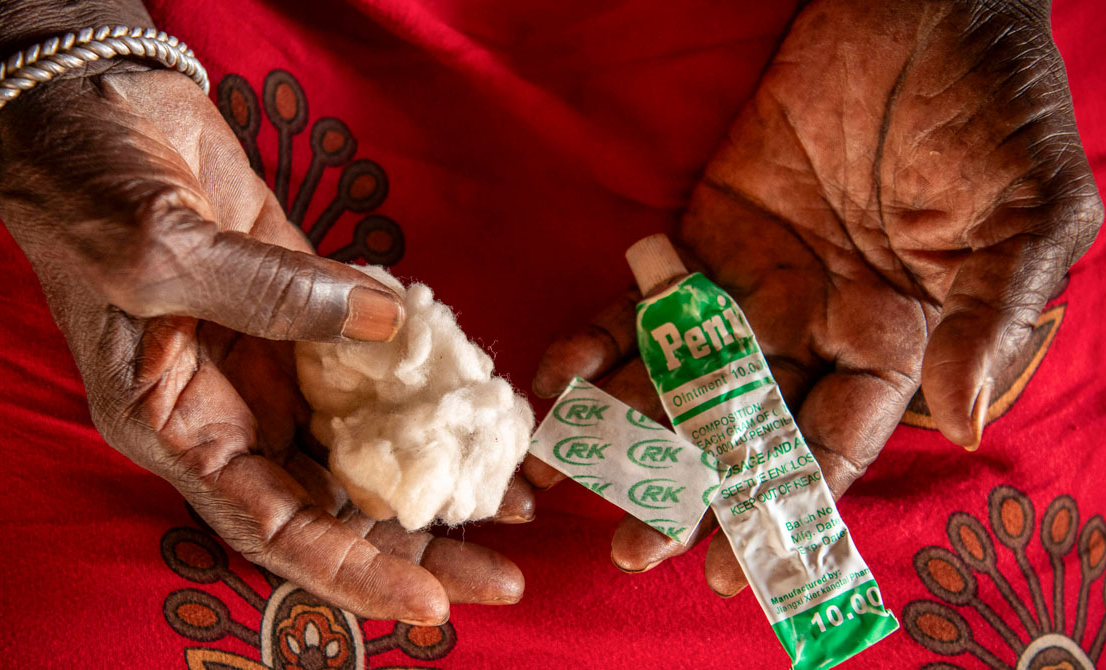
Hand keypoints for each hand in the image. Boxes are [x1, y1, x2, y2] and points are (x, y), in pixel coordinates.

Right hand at [0, 65, 526, 622]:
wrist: (94, 104)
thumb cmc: (86, 184)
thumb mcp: (153, 247)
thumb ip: (266, 292)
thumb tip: (383, 327)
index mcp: (176, 423)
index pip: (271, 526)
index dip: (351, 568)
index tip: (431, 601)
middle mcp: (231, 411)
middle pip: (331, 505)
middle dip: (414, 546)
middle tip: (504, 574)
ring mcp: (273, 363)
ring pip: (361, 447)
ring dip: (433, 477)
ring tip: (514, 503)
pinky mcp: (307, 310)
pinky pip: (374, 367)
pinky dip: (424, 391)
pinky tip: (478, 408)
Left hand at [527, 0, 1101, 595]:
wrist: (919, 9)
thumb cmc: (994, 106)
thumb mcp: (1031, 213)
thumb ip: (996, 316)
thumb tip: (962, 418)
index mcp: (898, 340)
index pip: (836, 440)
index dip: (787, 502)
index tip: (738, 564)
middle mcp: (819, 329)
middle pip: (746, 427)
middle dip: (691, 488)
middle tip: (632, 548)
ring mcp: (756, 285)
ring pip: (684, 375)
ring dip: (630, 428)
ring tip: (571, 478)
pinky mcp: (704, 236)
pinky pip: (647, 301)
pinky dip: (604, 339)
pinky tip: (562, 380)